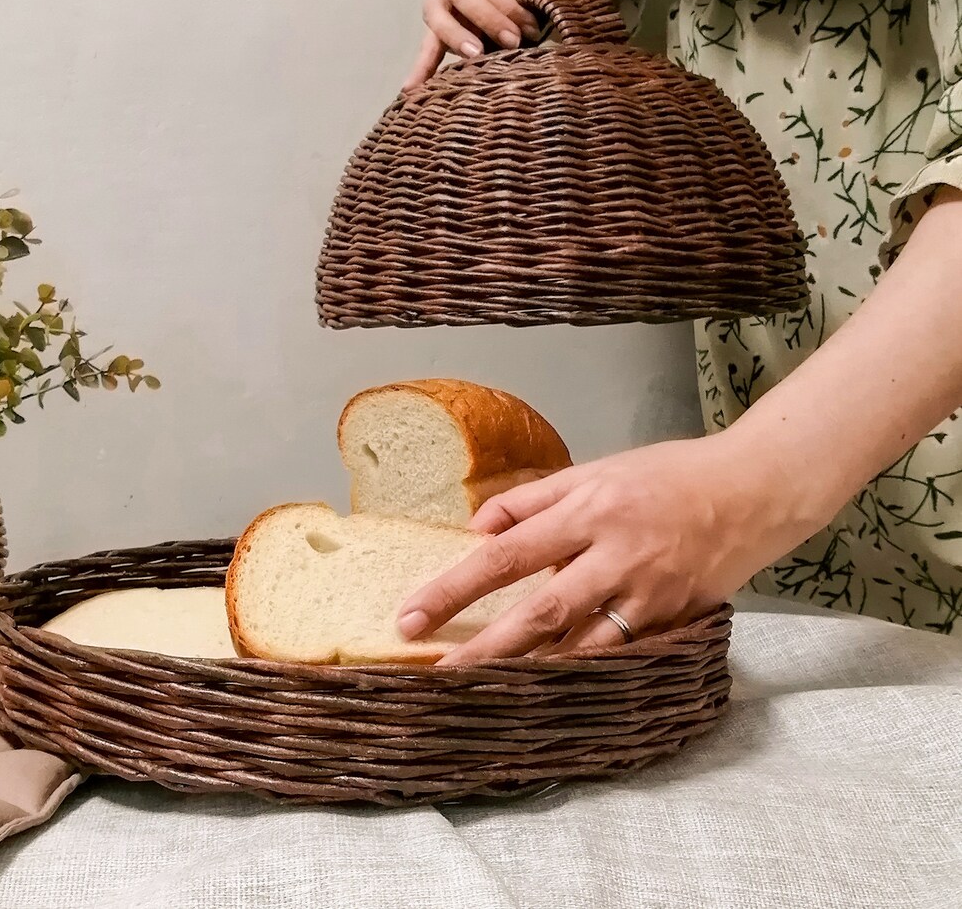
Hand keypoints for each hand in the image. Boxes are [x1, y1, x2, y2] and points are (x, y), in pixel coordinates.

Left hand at [396, 433, 818, 663]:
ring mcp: (646, 593)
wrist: (754, 489)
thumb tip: (478, 527)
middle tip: (436, 675)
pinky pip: (618, 655)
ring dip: (529, 673)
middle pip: (537, 612)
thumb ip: (534, 499)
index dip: (454, 589)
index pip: (505, 554)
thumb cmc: (669, 475)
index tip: (412, 617)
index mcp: (587, 509)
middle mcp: (613, 554)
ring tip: (481, 697)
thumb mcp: (596, 469)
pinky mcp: (672, 618)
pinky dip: (581, 674)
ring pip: (579, 645)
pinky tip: (547, 693)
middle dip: (482, 648)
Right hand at [402, 0, 593, 90]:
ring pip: (435, 12)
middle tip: (513, 44)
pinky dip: (421, 66)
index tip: (531, 29)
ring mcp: (444, 1)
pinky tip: (413, 89)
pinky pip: (425, 45)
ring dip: (453, 35)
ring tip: (474, 58)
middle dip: (486, 18)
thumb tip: (576, 2)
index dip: (506, 2)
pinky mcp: (439, 31)